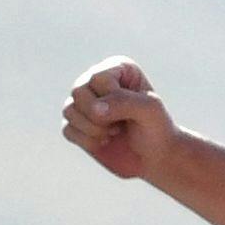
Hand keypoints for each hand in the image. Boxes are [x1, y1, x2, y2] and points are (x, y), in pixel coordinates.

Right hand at [61, 56, 178, 178]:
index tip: (132, 111)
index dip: (113, 99)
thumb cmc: (157, 129)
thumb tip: (94, 109)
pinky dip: (88, 141)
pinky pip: (67, 129)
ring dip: (94, 129)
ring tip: (115, 132)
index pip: (98, 78)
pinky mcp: (76, 124)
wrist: (156, 157)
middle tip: (121, 124)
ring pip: (69, 110)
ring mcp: (84, 102)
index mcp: (117, 67)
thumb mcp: (149, 110)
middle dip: (100, 116)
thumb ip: (124, 102)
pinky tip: (105, 141)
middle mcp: (96, 80)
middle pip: (78, 91)